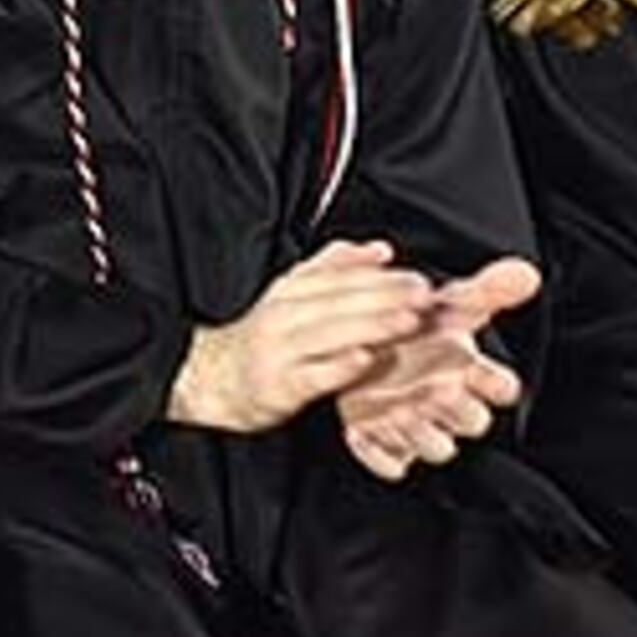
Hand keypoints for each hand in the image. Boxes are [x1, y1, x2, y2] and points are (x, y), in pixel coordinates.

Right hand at [168, 239, 435, 436]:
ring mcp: (279, 351)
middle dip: (385, 296)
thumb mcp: (291, 294)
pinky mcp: (277, 386)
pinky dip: (339, 366)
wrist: (212, 378)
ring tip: (408, 321)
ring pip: (329, 333)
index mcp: (289, 291)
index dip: (379, 276)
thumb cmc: (264, 339)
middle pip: (338, 301)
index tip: (417, 278)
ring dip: (371, 325)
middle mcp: (282, 315)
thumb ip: (334, 269)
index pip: (337, 277)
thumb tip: (378, 249)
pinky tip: (365, 359)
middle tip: (423, 296)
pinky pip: (312, 375)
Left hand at [336, 258, 537, 481]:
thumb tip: (526, 272)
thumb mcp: (447, 305)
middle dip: (456, 407)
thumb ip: (487, 290)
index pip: (502, 388)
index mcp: (472, 375)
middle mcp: (450, 406)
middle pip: (470, 421)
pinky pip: (391, 464)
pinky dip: (376, 452)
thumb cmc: (415, 329)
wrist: (366, 345)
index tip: (476, 368)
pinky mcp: (386, 445)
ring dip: (418, 431)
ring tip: (398, 407)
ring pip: (434, 446)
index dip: (493, 382)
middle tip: (439, 387)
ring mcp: (419, 428)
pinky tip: (359, 429)